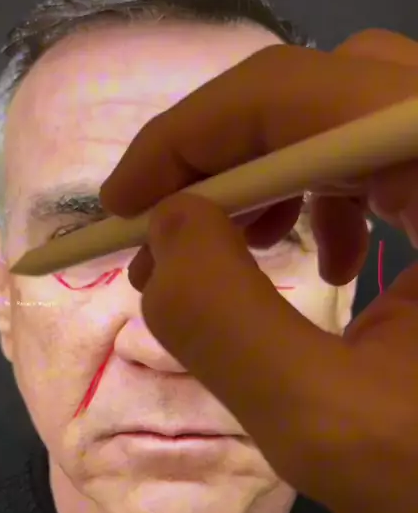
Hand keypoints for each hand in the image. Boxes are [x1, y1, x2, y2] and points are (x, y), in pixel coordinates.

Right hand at [100, 29, 417, 512]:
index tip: (121, 207)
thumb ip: (224, 320)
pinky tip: (329, 268)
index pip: (301, 95)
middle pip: (330, 90)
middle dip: (227, 160)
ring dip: (276, 176)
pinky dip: (333, 194)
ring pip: (357, 116)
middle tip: (166, 235)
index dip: (190, 137)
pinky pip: (394, 153)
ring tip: (239, 254)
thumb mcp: (324, 422)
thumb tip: (166, 226)